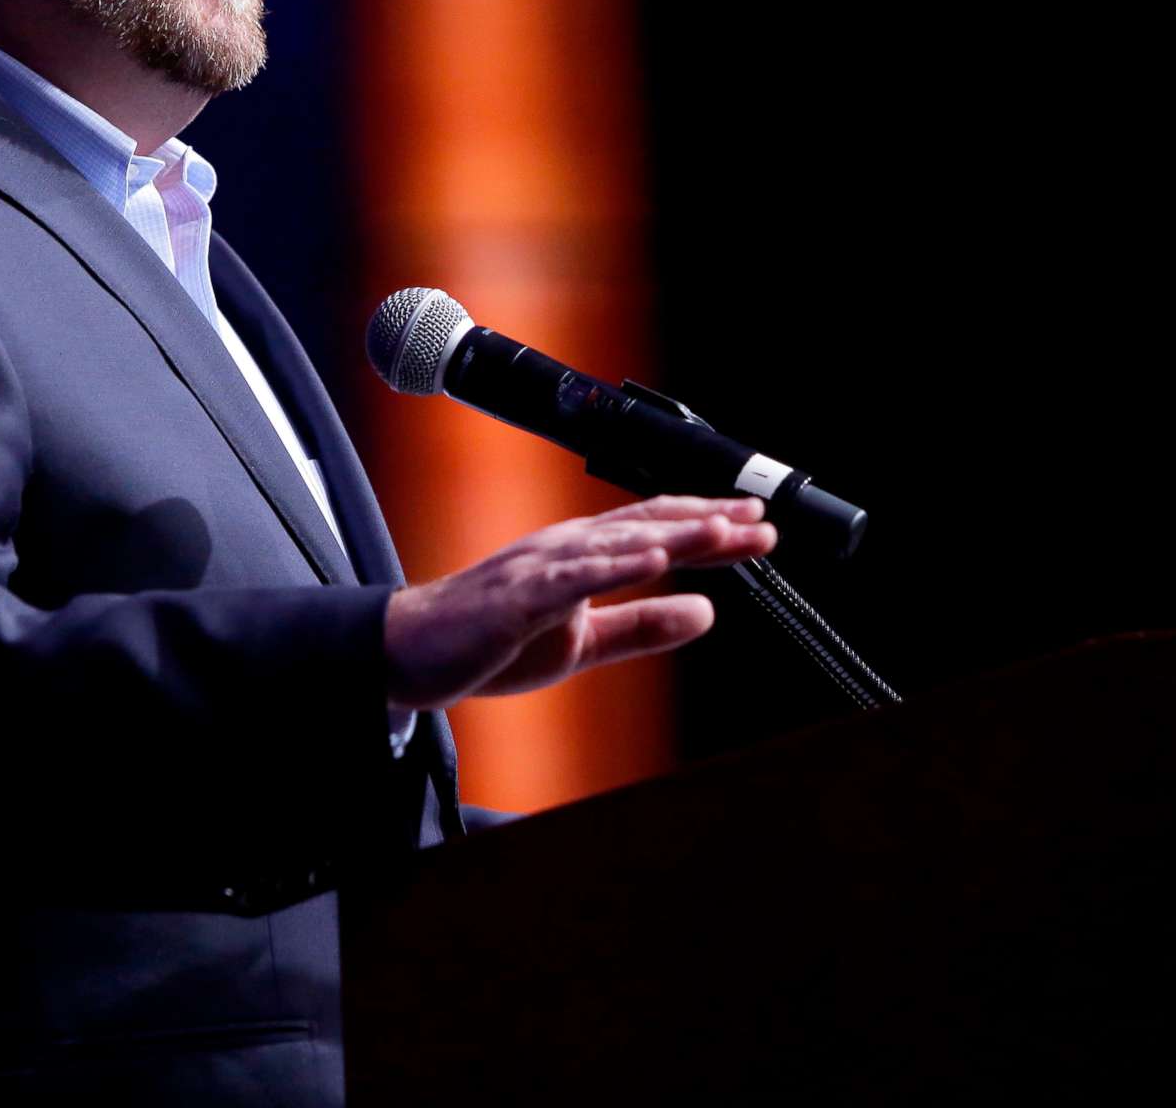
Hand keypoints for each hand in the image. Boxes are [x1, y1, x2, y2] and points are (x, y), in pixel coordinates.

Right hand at [382, 496, 775, 710]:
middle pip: (649, 527)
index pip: (658, 532)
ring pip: (618, 544)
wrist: (413, 651)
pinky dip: (614, 566)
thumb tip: (706, 613)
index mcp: (583, 556)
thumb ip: (643, 627)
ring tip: (723, 530)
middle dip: (709, 524)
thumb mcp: (584, 641)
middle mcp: (568, 548)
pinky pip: (573, 579)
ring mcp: (543, 567)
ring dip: (673, 534)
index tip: (760, 528)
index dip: (710, 529)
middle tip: (763, 523)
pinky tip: (652, 561)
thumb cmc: (493, 641)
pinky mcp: (520, 597)